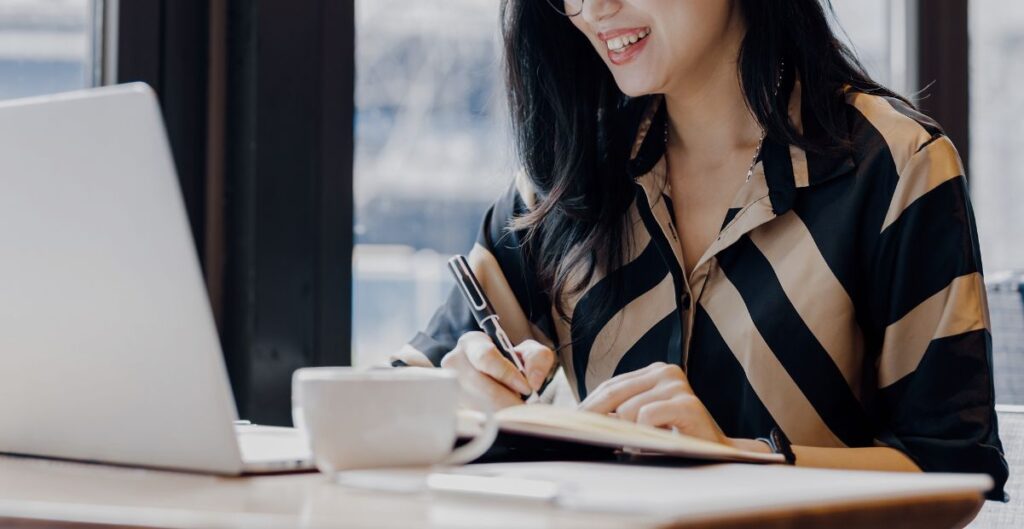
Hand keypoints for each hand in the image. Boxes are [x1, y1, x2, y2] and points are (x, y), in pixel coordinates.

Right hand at [440, 331, 555, 409]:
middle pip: (480, 385)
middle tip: (526, 407)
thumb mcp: (531, 353)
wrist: (502, 381)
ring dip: (502, 412)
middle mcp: (455, 363)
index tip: (526, 388)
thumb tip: (533, 381)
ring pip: (478, 406)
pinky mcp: (455, 408)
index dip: (507, 374)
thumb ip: (537, 359)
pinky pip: (475, 418)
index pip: (486, 357)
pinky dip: (494, 422)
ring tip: (516, 411)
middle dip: (507, 399)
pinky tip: (505, 419)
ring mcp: (451, 387)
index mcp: (472, 343)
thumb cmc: (515, 364)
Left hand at [579, 362, 736, 446]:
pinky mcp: (687, 404)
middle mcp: (666, 372)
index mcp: (654, 372)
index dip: (588, 405)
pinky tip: (653, 442)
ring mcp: (677, 386)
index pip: (610, 386)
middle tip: (580, 435)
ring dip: (628, 433)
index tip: (569, 422)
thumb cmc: (676, 437)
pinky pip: (646, 417)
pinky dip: (644, 434)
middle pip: (613, 394)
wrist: (718, 454)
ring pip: (627, 410)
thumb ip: (620, 410)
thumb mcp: (644, 418)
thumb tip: (580, 418)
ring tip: (637, 445)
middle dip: (594, 417)